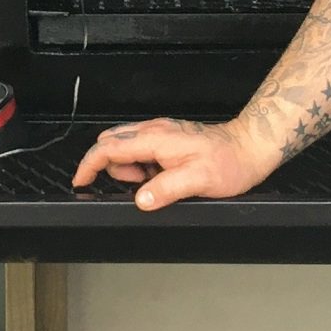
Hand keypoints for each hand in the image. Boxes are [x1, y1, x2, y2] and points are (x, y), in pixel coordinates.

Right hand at [70, 118, 273, 210]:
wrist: (249, 148)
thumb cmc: (229, 162)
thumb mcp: (198, 180)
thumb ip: (166, 189)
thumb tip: (140, 199)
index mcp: (156, 138)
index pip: (108, 147)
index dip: (89, 165)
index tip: (81, 181)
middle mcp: (155, 131)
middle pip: (111, 145)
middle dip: (112, 169)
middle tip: (135, 188)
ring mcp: (161, 134)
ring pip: (126, 149)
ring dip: (130, 170)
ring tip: (155, 183)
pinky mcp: (168, 140)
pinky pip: (141, 152)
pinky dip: (143, 167)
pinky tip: (162, 177)